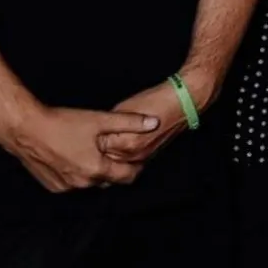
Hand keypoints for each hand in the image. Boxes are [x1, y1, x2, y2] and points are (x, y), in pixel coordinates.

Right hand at [0, 103, 160, 192]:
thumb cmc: (62, 123)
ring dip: (95, 170)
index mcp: (97, 170)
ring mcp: (66, 187)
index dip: (136, 166)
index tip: (139, 156)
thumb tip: (155, 123)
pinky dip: (78, 172)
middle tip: (116, 151)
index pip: (127, 176)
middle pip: (109, 179)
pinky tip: (76, 155)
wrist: (25, 129)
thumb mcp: (99, 119)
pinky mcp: (53, 186)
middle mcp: (82, 184)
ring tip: (96, 151)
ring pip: (90, 181)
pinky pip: (73, 182)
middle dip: (115, 167)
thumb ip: (129, 122)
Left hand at [98, 72, 212, 165]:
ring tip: (105, 144)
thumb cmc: (153, 101)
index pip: (98, 149)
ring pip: (118, 165)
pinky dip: (123, 157)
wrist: (180, 103)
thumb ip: (109, 125)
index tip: (87, 136)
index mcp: (125, 143)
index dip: (91, 141)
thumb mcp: (122, 109)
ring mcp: (143, 157)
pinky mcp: (149, 157)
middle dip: (99, 152)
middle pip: (106, 161)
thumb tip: (98, 132)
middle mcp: (134, 154)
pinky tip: (120, 146)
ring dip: (110, 157)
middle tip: (92, 143)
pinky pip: (130, 163)